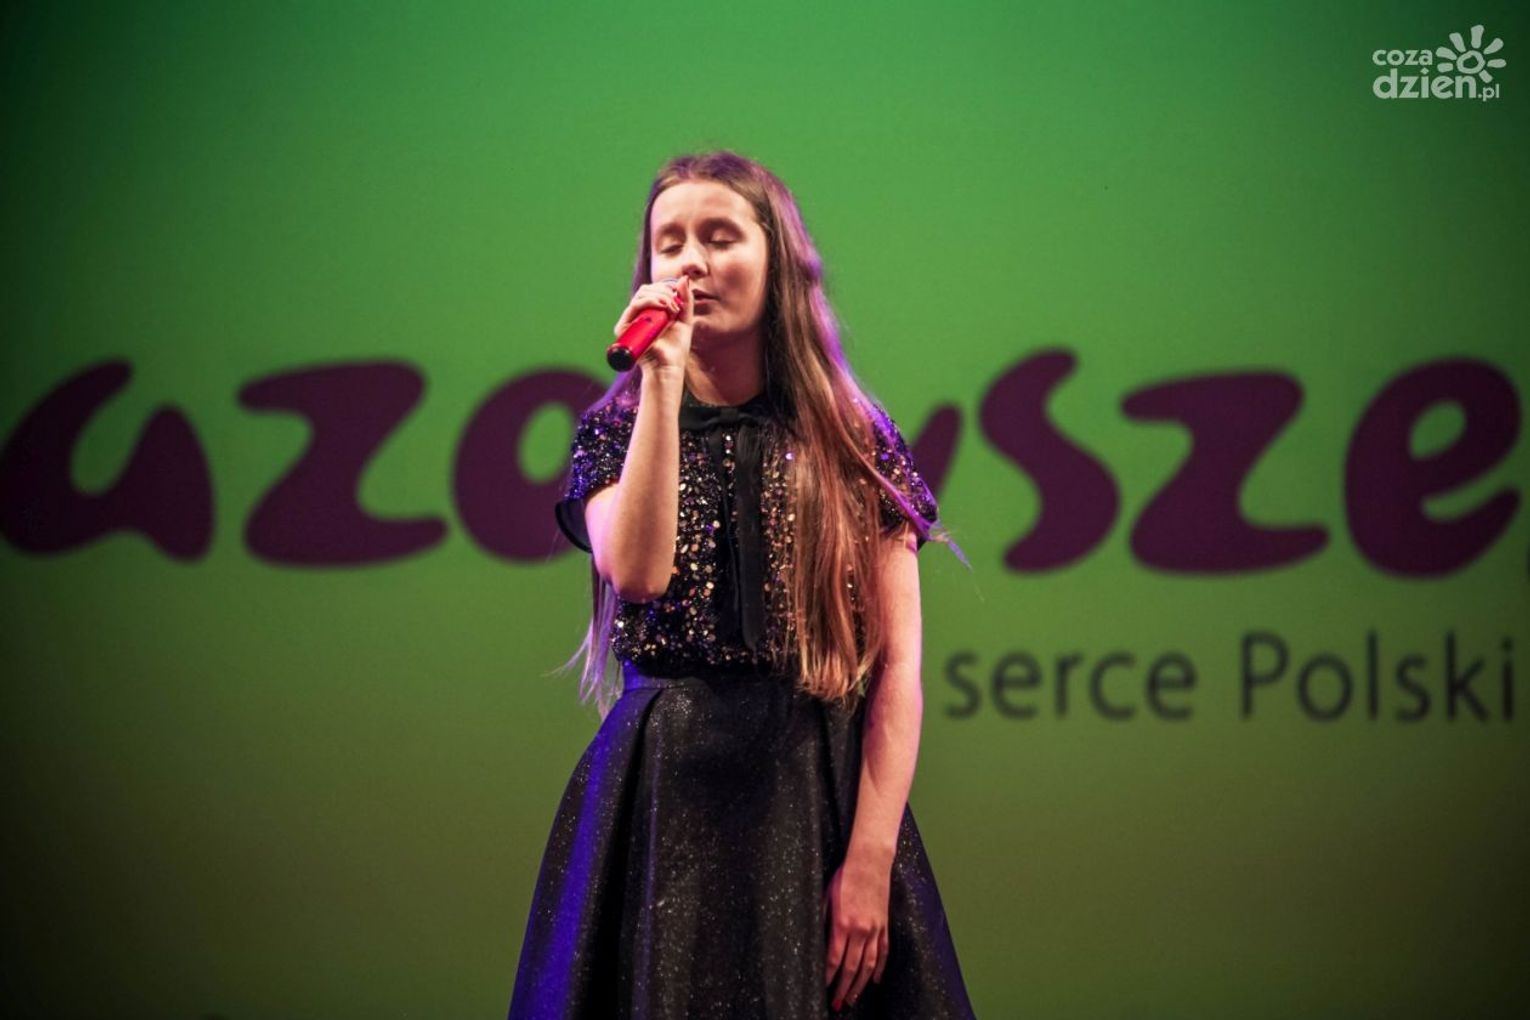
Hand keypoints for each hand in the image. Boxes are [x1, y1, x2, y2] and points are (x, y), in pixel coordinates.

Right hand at [612, 277, 693, 377]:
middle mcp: (638, 315)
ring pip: (641, 295)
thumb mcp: (685, 320)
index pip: (652, 290)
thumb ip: (686, 300)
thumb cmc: (676, 348)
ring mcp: (630, 321)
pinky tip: (663, 308)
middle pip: (646, 290)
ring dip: (659, 296)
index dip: (665, 288)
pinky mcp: (624, 328)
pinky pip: (634, 306)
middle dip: (663, 291)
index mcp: (649, 312)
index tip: (678, 298)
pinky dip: (650, 302)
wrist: (669, 366)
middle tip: (676, 304)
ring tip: (671, 308)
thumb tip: (683, 278)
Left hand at [823, 852, 890, 1010]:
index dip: (828, 977)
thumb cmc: (844, 877)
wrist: (870, 863)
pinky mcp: (884, 926)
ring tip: (853, 999)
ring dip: (860, 985)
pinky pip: (884, 952)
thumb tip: (816, 942)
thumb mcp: (826, 897)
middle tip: (838, 1004)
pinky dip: (880, 969)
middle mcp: (860, 930)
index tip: (823, 989)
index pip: (833, 959)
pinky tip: (876, 981)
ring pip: (869, 965)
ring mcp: (875, 929)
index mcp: (842, 924)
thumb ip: (822, 920)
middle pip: (851, 967)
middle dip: (843, 988)